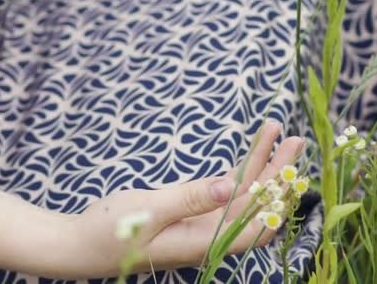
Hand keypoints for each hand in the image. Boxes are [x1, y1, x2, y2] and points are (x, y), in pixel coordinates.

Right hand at [71, 120, 304, 277]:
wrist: (80, 244)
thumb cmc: (107, 232)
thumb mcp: (148, 210)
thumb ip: (191, 198)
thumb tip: (231, 186)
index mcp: (203, 241)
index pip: (257, 226)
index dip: (280, 200)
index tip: (294, 170)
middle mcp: (209, 234)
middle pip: (256, 205)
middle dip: (277, 173)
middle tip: (296, 140)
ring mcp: (200, 223)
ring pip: (241, 194)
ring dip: (260, 165)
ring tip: (277, 132)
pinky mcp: (189, 211)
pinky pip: (221, 190)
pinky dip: (235, 169)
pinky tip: (250, 152)